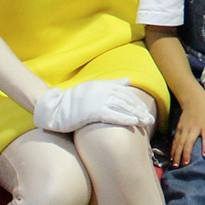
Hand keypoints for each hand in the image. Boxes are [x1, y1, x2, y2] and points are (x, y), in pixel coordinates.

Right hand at [33, 78, 152, 132]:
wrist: (53, 109)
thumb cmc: (73, 102)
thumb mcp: (92, 89)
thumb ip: (111, 84)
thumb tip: (128, 80)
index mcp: (101, 85)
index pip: (125, 93)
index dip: (136, 102)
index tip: (146, 111)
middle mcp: (101, 90)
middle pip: (126, 100)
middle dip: (140, 110)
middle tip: (150, 120)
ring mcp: (96, 100)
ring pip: (121, 106)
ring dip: (136, 115)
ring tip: (146, 122)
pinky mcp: (91, 111)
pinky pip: (112, 115)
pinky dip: (124, 118)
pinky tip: (134, 123)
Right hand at [168, 96, 204, 166]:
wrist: (194, 100)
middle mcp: (194, 128)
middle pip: (189, 142)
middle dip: (186, 153)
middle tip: (185, 164)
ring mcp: (185, 128)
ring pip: (180, 142)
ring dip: (177, 154)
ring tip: (176, 165)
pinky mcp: (179, 128)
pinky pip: (175, 140)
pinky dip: (173, 149)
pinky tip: (172, 158)